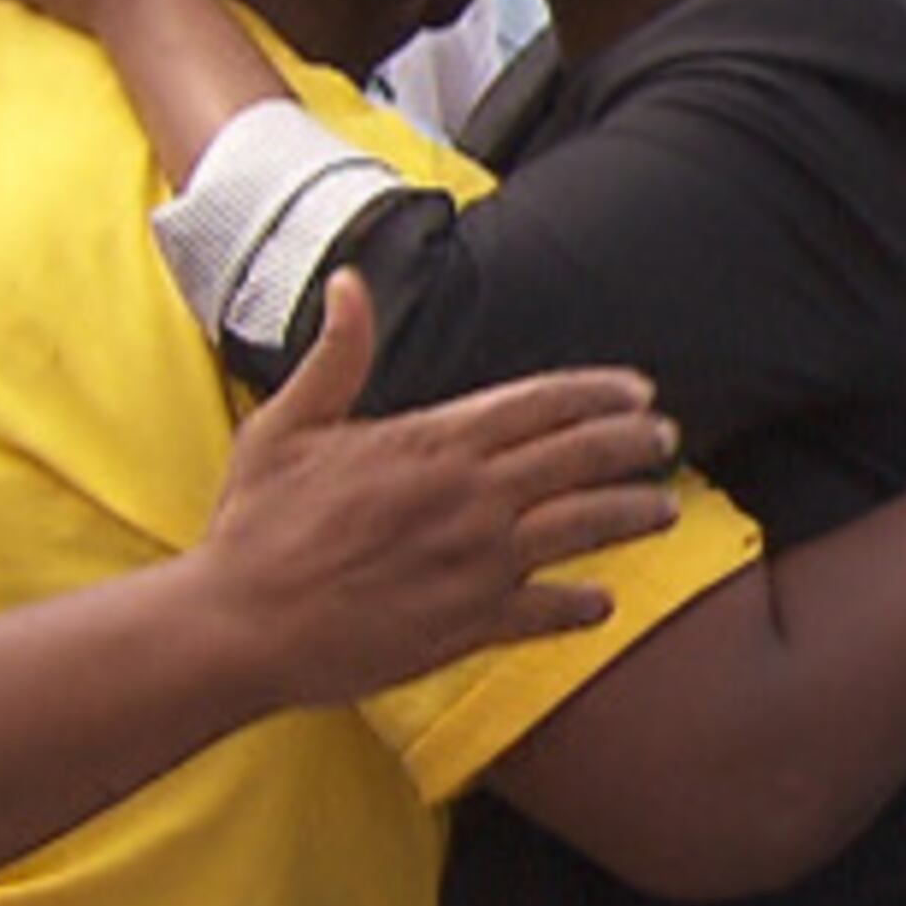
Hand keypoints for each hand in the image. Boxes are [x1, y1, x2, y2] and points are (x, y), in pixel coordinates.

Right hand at [204, 272, 671, 706]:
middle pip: (579, 459)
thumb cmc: (255, 526)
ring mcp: (476, 564)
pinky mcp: (469, 625)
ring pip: (582, 529)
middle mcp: (469, 497)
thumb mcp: (286, 424)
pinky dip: (582, 605)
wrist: (240, 626)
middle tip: (666, 439)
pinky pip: (546, 612)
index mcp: (431, 441)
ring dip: (631, 514)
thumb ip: (336, 353)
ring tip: (665, 508)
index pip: (540, 403)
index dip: (598, 393)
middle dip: (632, 445)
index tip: (638, 390)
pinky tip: (603, 601)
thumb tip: (351, 280)